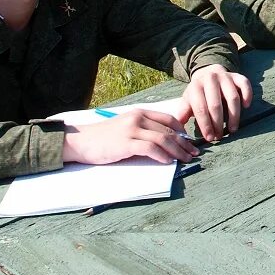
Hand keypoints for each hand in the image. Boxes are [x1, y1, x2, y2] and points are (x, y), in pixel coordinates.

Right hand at [63, 109, 197, 164]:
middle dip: (184, 143)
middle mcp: (138, 118)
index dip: (183, 131)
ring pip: (163, 139)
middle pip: (169, 131)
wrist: (80, 141)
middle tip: (194, 153)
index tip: (190, 142)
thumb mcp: (126, 126)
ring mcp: (132, 130)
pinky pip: (150, 148)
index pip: (169, 119)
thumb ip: (144, 129)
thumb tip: (166, 141)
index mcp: (140, 112)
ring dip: (177, 151)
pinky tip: (168, 162)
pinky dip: (162, 155)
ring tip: (185, 160)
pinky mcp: (125, 143)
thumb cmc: (104, 137)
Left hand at [181, 64, 252, 141]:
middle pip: (216, 104)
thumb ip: (184, 112)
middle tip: (220, 136)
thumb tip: (178, 127)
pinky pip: (245, 84)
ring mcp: (225, 76)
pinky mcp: (237, 76)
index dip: (205, 125)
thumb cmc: (198, 92)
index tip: (209, 138)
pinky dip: (247, 95)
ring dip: (234, 116)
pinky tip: (246, 106)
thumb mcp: (188, 100)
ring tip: (232, 129)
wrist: (208, 73)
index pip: (200, 108)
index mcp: (196, 86)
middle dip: (218, 123)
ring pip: (232, 97)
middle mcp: (210, 79)